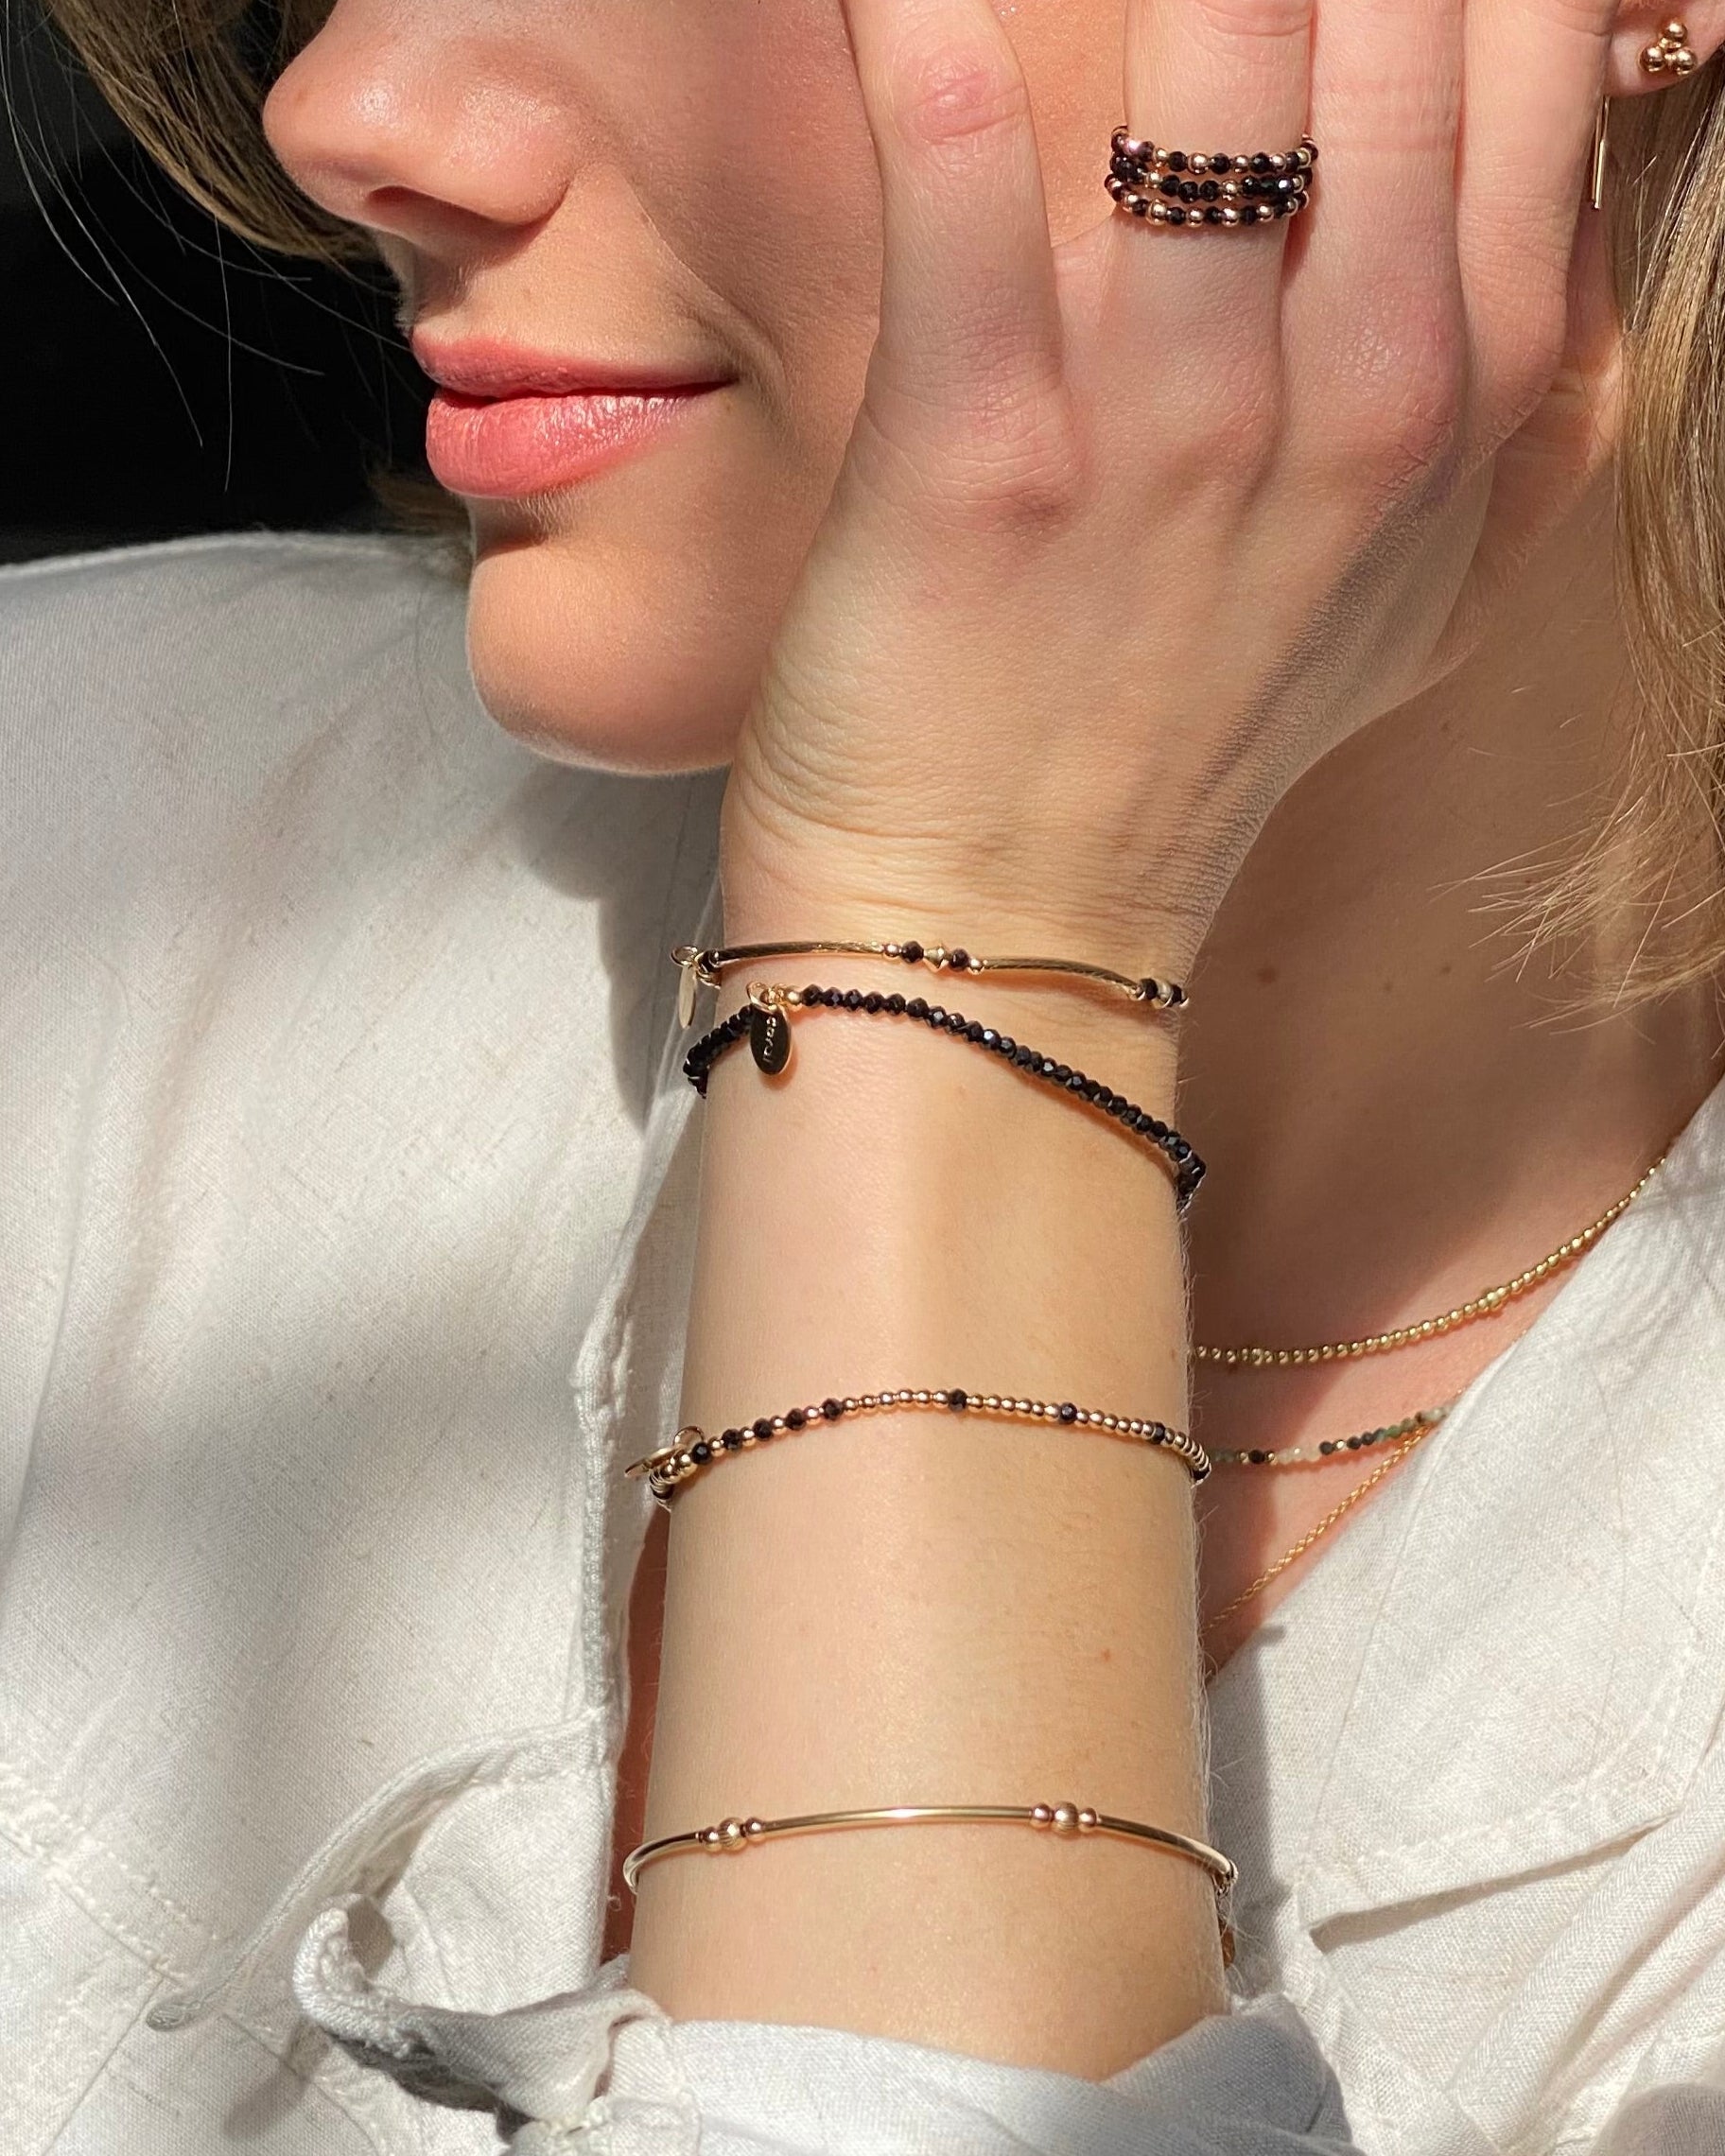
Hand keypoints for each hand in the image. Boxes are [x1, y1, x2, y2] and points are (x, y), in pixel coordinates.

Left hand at [720, 0, 1623, 964]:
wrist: (1004, 927)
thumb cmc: (1184, 743)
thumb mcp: (1412, 600)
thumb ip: (1511, 412)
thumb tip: (1564, 226)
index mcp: (1466, 399)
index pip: (1541, 55)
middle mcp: (1360, 397)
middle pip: (1411, 21)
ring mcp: (1173, 429)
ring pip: (1224, 53)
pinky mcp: (981, 456)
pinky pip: (963, 174)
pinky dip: (914, 38)